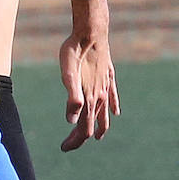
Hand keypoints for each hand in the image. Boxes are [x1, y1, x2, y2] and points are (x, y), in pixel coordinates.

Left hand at [58, 32, 119, 151]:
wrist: (91, 32)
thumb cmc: (75, 51)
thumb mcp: (68, 73)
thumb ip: (72, 97)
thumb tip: (71, 120)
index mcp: (90, 98)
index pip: (84, 128)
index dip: (74, 141)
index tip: (63, 148)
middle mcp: (100, 96)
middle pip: (92, 123)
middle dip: (81, 136)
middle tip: (69, 143)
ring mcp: (106, 87)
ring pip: (104, 113)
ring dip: (100, 127)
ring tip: (96, 136)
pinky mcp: (109, 76)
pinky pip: (113, 97)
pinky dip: (113, 107)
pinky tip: (115, 112)